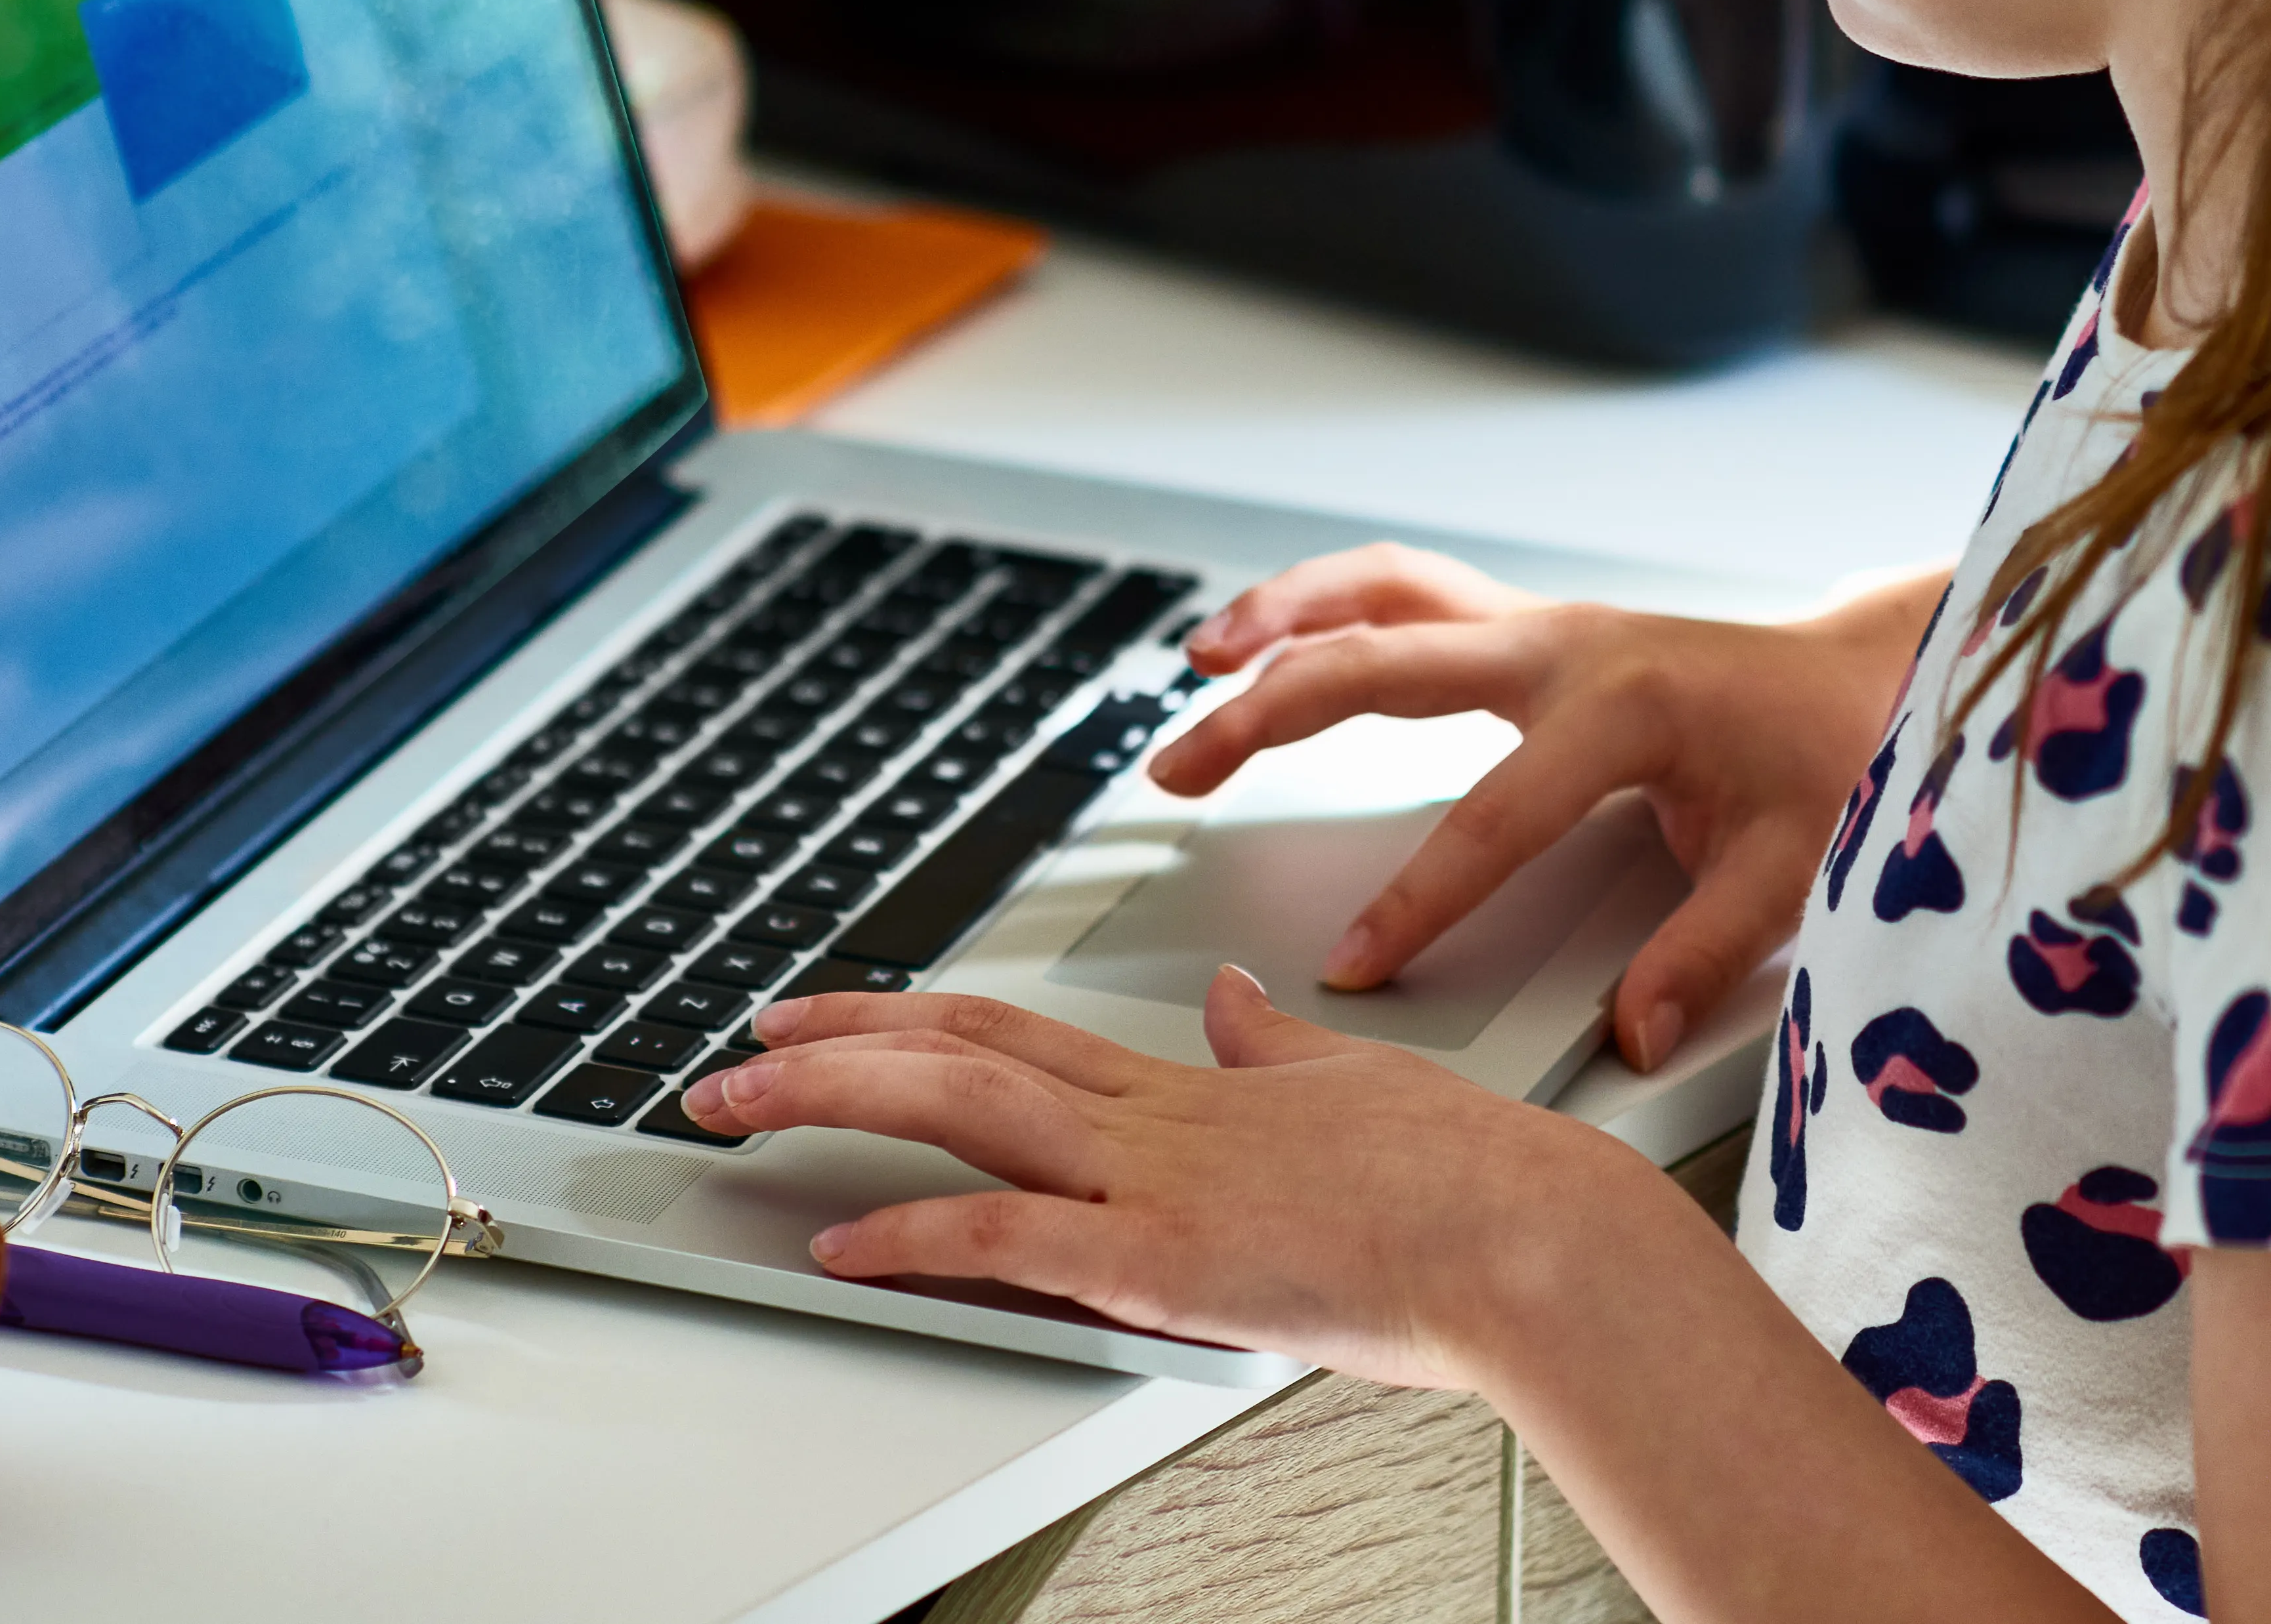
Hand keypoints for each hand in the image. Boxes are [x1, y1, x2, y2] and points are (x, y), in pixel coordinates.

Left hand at [687, 973, 1689, 1389]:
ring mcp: (1157, 1186)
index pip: (1015, 1029)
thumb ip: (1277, 1050)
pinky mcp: (1168, 1264)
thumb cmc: (1472, 1179)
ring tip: (739, 1101)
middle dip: (832, 1046)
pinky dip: (916, 1237)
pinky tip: (841, 1241)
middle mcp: (1157, 1119)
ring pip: (965, 1113)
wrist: (1534, 1234)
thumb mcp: (1355, 1087)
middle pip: (962, 1052)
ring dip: (836, 1103)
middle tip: (736, 1050)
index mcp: (1193, 1088)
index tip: (828, 1007)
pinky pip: (1014, 1241)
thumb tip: (1235, 1005)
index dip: (908, 1012)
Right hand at [1147, 544, 1938, 1072]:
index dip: (1420, 897)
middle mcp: (1565, 647)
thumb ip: (1707, 949)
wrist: (1865, 676)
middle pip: (1386, 663)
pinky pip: (1406, 595)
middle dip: (1273, 713)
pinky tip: (1267, 635)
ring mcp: (1542, 627)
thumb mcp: (1793, 862)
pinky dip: (1327, 605)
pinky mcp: (1531, 632)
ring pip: (1383, 593)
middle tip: (1181, 767)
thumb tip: (1635, 1031)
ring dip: (1282, 618)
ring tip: (1197, 664)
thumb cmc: (1832, 758)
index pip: (1493, 815)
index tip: (1356, 964)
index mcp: (1623, 706)